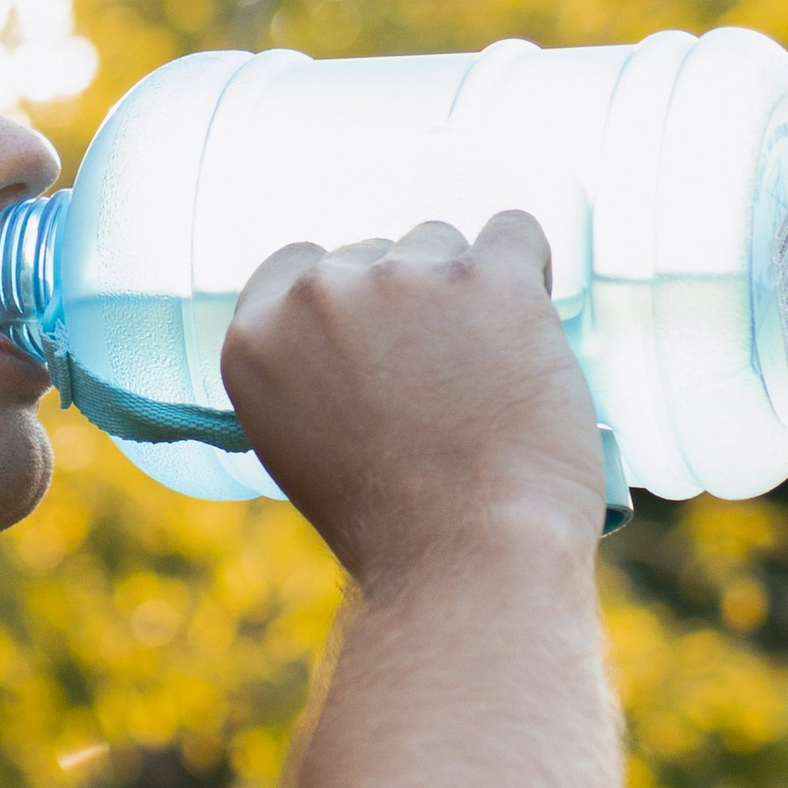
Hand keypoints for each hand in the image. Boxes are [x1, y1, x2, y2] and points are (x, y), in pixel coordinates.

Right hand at [220, 210, 604, 585]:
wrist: (466, 556)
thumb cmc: (395, 528)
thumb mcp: (303, 448)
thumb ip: (310, 374)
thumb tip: (359, 335)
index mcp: (255, 340)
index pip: (296, 265)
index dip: (346, 298)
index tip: (378, 338)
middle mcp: (317, 296)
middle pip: (376, 253)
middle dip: (410, 302)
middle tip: (442, 381)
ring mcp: (403, 279)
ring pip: (443, 244)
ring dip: (467, 292)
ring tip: (489, 373)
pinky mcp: (489, 278)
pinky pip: (517, 232)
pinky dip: (530, 268)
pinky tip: (532, 322)